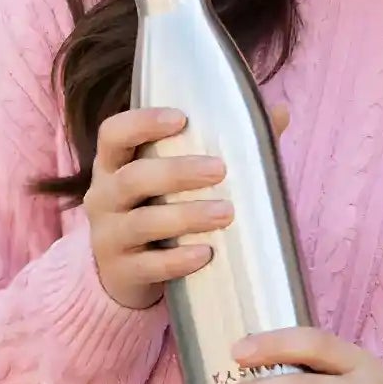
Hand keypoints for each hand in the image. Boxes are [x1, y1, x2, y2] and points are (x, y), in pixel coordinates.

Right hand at [82, 108, 228, 309]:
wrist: (127, 272)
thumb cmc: (162, 209)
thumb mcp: (178, 179)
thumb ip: (224, 146)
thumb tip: (279, 111)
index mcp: (115, 166)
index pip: (113, 134)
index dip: (141, 122)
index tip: (181, 117)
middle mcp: (103, 197)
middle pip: (132, 178)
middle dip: (176, 172)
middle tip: (219, 170)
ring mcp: (108, 236)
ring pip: (141, 223)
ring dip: (185, 216)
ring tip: (226, 213)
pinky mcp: (122, 271)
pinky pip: (147, 266)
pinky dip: (176, 260)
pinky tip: (205, 254)